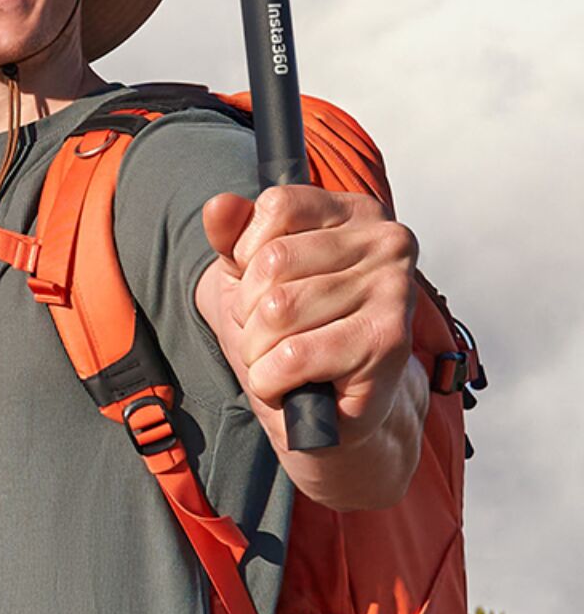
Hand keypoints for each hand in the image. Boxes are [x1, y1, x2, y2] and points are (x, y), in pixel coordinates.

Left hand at [197, 185, 418, 452]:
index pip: (278, 205)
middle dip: (248, 309)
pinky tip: (289, 384)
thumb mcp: (248, 273)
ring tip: (278, 360)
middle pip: (273, 262)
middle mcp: (386, 242)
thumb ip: (231, 236)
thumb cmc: (292, 331)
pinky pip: (293, 356)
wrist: (333, 408)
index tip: (260, 283)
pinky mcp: (389, 344)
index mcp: (354, 213)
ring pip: (279, 310)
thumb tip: (218, 205)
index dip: (246, 251)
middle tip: (267, 333)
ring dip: (258, 349)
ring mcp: (394, 291)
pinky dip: (270, 379)